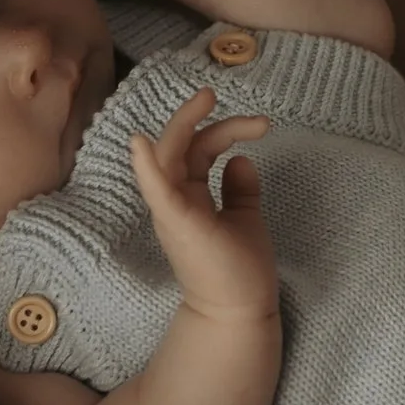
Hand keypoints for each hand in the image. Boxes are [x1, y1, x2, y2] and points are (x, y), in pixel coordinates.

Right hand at [129, 85, 276, 321]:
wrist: (240, 312)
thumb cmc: (241, 271)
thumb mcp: (245, 219)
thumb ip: (240, 191)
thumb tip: (241, 159)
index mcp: (188, 198)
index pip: (199, 150)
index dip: (225, 130)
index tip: (262, 125)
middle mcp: (174, 201)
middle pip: (178, 146)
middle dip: (193, 117)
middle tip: (213, 92)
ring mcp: (172, 211)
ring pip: (166, 157)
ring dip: (182, 125)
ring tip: (206, 98)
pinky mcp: (176, 222)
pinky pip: (156, 190)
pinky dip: (148, 167)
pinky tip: (143, 144)